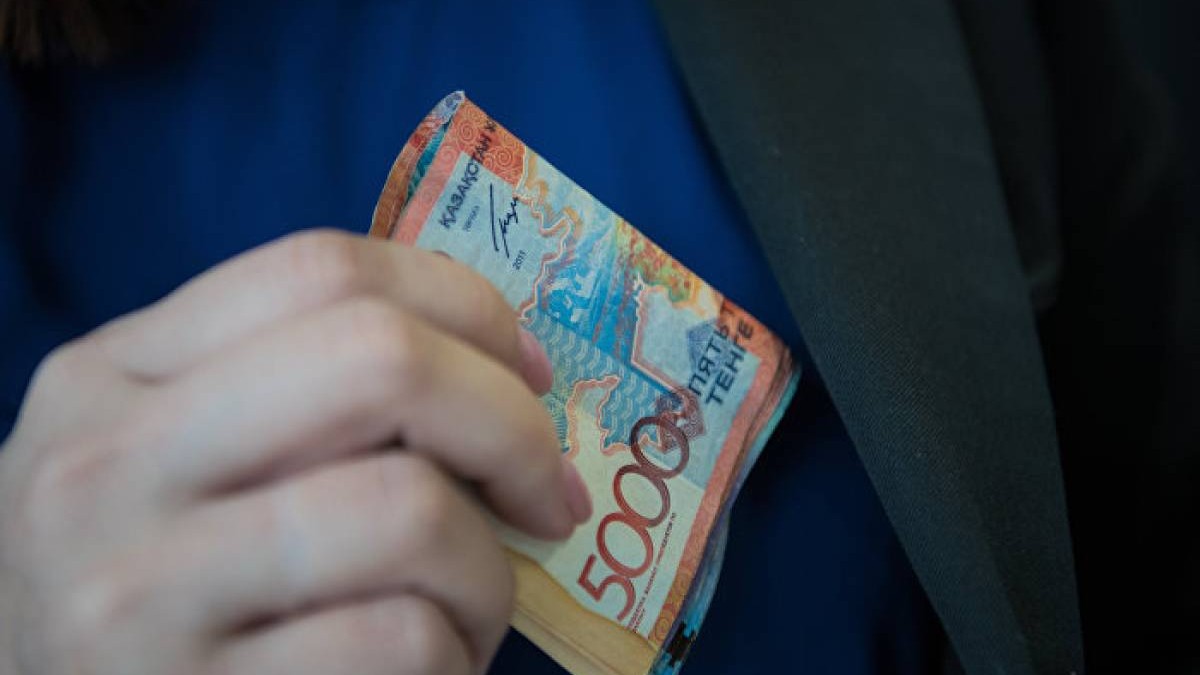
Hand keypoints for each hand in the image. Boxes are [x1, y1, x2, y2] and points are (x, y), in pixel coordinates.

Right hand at [0, 230, 590, 674]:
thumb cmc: (150, 583)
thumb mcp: (177, 458)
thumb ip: (294, 393)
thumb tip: (506, 374)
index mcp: (110, 372)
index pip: (324, 271)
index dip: (467, 309)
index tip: (532, 378)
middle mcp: (105, 464)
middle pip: (379, 360)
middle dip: (509, 422)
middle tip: (545, 493)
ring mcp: (134, 590)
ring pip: (407, 508)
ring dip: (488, 567)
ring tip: (475, 605)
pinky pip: (398, 638)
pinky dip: (456, 653)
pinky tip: (433, 668)